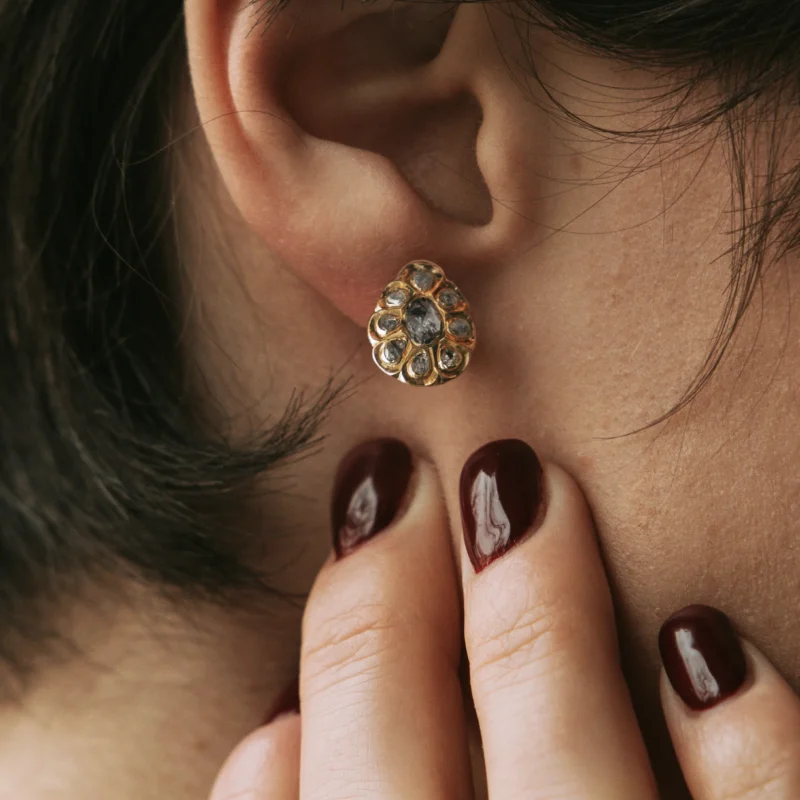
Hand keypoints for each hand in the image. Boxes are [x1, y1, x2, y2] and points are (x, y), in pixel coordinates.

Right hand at [209, 438, 799, 798]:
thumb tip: (267, 728)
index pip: (324, 779)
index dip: (341, 628)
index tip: (369, 504)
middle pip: (404, 766)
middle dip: (395, 601)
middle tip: (411, 469)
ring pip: (575, 783)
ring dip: (543, 629)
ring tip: (524, 491)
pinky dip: (749, 746)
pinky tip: (709, 648)